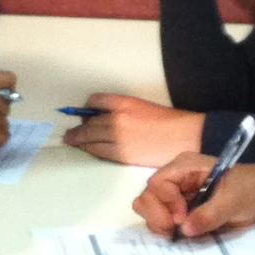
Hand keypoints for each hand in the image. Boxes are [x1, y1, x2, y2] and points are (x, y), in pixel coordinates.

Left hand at [62, 95, 205, 166]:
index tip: (85, 112)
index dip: (88, 107)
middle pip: (90, 121)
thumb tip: (110, 119)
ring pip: (89, 137)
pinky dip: (89, 149)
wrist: (184, 138)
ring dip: (77, 138)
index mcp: (125, 102)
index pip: (96, 101)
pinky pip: (98, 151)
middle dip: (80, 126)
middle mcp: (117, 117)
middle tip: (71, 131)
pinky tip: (85, 149)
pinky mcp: (120, 154)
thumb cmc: (171, 123)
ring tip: (70, 140)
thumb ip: (125, 111)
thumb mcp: (145, 107)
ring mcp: (117, 136)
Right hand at [132, 150, 254, 235]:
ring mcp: (173, 194)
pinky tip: (184, 231)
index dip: (166, 202)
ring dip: (159, 224)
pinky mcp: (176, 208)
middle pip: (146, 196)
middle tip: (177, 227)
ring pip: (148, 209)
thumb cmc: (248, 189)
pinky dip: (166, 229)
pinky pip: (160, 219)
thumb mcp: (233, 200)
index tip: (182, 217)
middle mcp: (174, 179)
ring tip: (180, 231)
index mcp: (185, 167)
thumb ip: (210, 214)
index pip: (158, 183)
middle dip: (158, 215)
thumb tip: (185, 229)